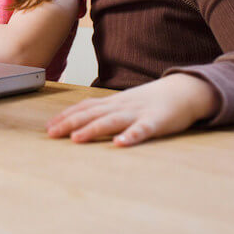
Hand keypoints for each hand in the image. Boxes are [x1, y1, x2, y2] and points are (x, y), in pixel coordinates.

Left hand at [46, 74, 219, 145]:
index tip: (48, 126)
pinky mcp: (157, 121)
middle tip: (51, 134)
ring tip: (76, 138)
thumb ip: (105, 110)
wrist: (185, 90)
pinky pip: (143, 130)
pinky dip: (131, 136)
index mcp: (114, 102)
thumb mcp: (125, 102)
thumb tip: (81, 118)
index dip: (66, 116)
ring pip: (112, 120)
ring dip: (93, 129)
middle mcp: (121, 106)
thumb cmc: (152, 100)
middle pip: (92, 113)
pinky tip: (120, 144)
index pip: (85, 107)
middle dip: (70, 123)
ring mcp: (138, 113)